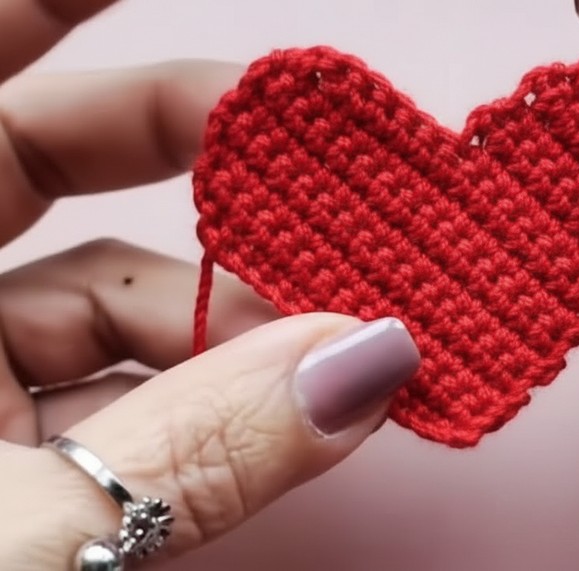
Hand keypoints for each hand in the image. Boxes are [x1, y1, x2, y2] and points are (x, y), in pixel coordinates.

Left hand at [0, 2, 420, 568]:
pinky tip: (289, 402)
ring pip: (104, 282)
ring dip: (230, 304)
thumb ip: (198, 452)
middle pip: (46, 142)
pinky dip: (206, 388)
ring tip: (342, 337)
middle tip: (316, 149)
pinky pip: (115, 380)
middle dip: (198, 139)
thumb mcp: (17, 547)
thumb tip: (370, 369)